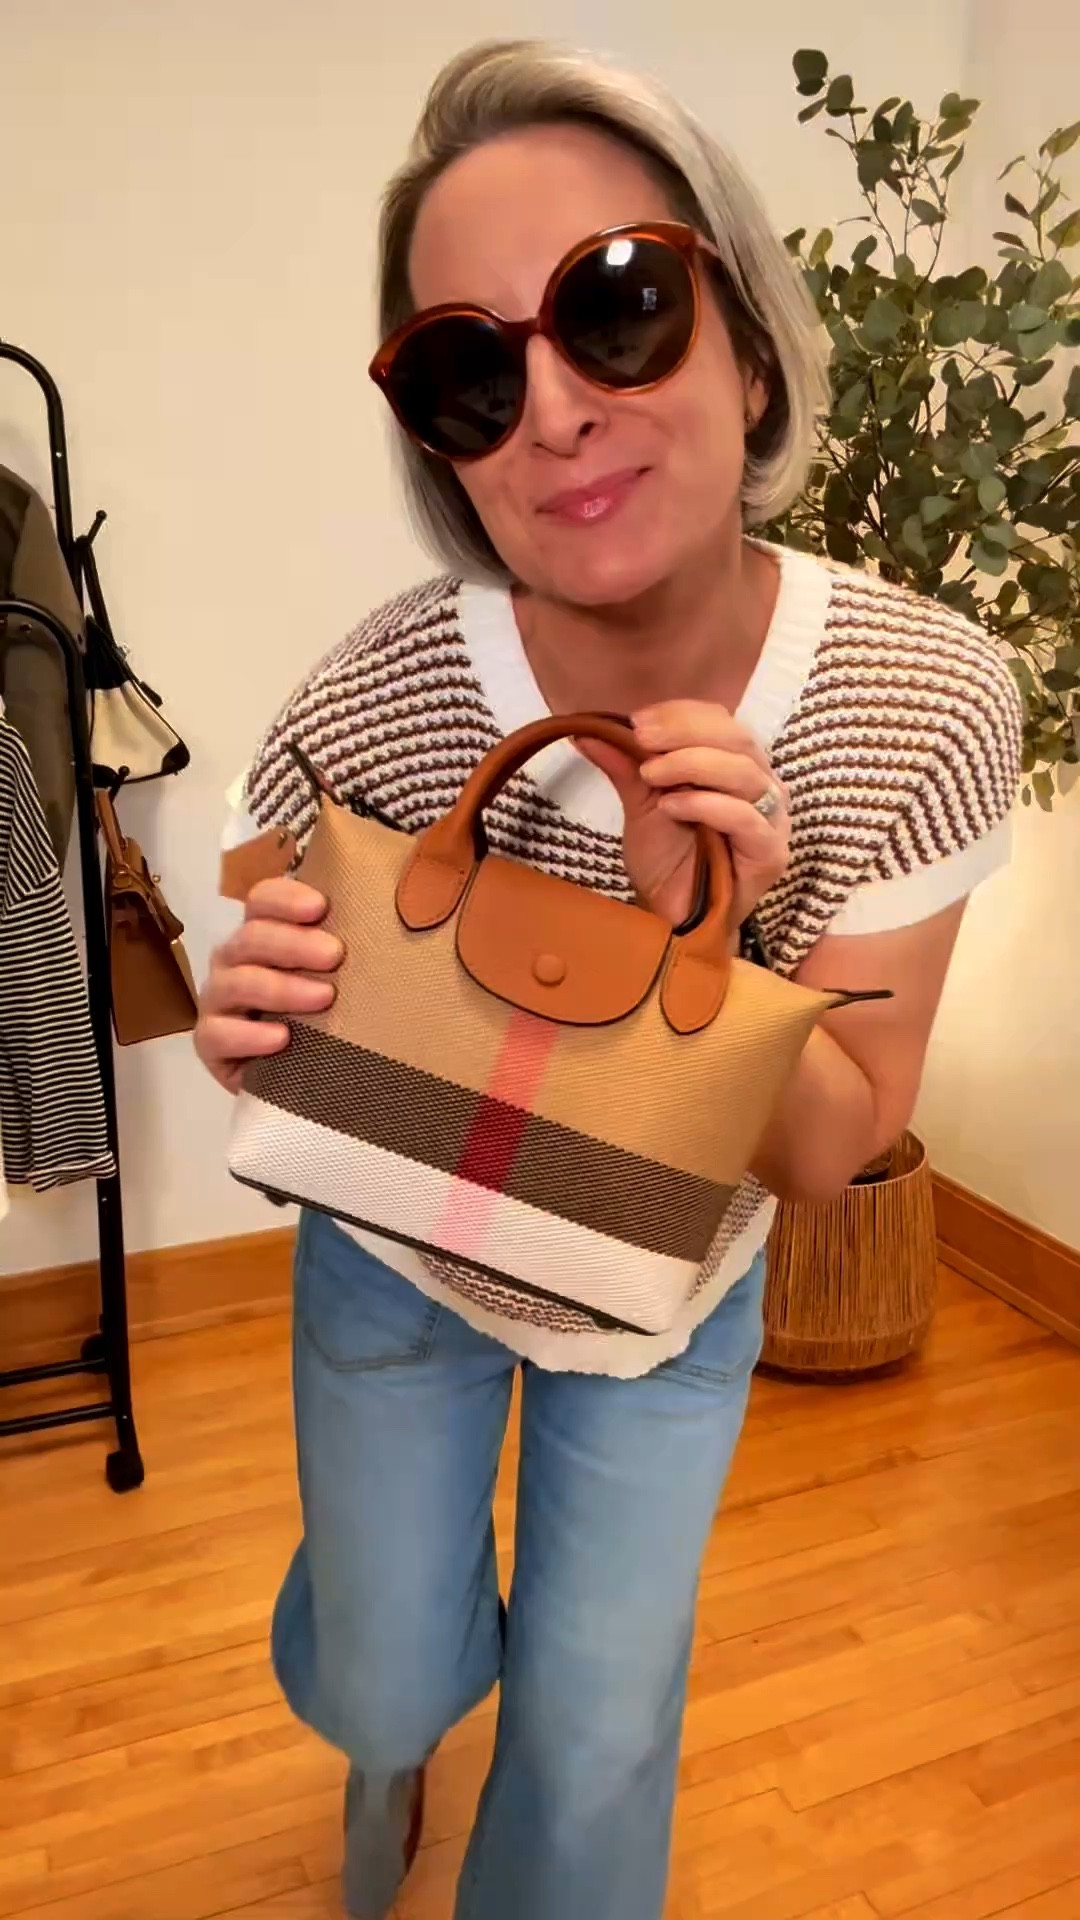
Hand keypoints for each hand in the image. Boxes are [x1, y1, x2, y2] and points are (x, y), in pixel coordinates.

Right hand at [196, 877, 342, 1093]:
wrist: (301, 1081)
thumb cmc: (325, 1015)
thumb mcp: (340, 978)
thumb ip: (350, 950)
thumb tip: (403, 917)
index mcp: (263, 934)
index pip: (262, 900)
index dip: (286, 899)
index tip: (320, 907)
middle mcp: (235, 960)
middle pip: (251, 938)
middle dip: (294, 943)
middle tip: (336, 955)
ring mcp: (219, 1001)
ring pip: (236, 982)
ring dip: (281, 988)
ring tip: (323, 998)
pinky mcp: (210, 1043)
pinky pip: (218, 1033)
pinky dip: (250, 1035)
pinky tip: (282, 1038)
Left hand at [580, 701, 789, 930]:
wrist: (672, 920)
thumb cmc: (667, 862)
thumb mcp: (641, 805)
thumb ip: (625, 767)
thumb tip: (586, 731)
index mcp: (737, 766)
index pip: (721, 721)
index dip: (681, 715)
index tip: (638, 721)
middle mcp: (762, 786)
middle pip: (736, 739)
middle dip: (685, 732)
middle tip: (642, 738)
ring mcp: (772, 820)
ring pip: (743, 772)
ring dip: (691, 764)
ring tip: (649, 775)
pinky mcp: (771, 854)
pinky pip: (746, 818)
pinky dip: (707, 805)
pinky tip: (671, 807)